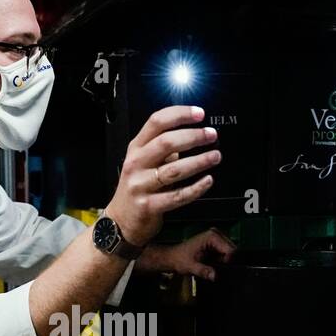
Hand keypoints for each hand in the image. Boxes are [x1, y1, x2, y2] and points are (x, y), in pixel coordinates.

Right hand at [105, 105, 220, 246]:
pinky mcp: (148, 206)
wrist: (120, 221)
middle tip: (211, 136)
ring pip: (174, 170)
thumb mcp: (143, 162)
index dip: (179, 115)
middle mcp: (136, 163)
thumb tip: (193, 133)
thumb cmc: (138, 188)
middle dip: (193, 136)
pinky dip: (196, 188)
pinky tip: (208, 180)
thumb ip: (163, 148)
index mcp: (136, 148)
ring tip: (215, 156)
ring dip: (199, 161)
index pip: (157, 122)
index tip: (199, 114)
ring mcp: (140, 185)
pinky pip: (177, 196)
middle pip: (166, 143)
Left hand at [137, 227, 235, 279]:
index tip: (218, 267)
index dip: (227, 261)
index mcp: (211, 236)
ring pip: (229, 252)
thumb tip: (214, 275)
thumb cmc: (179, 259)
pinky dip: (220, 260)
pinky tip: (211, 261)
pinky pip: (224, 253)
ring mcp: (215, 238)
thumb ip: (203, 271)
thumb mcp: (191, 267)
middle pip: (232, 250)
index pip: (230, 249)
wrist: (173, 258)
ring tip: (210, 263)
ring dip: (223, 260)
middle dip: (225, 260)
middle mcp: (215, 234)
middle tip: (213, 265)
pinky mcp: (215, 243)